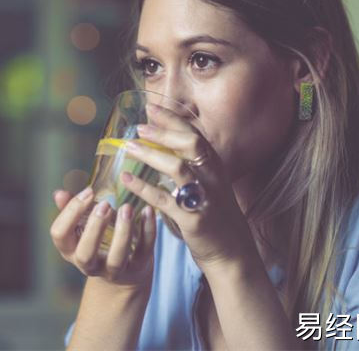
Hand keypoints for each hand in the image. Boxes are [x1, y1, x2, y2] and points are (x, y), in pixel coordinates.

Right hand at [50, 188, 155, 286]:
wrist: (125, 273)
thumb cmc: (99, 240)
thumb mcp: (83, 225)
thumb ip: (71, 209)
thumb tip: (59, 194)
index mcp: (71, 250)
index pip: (60, 235)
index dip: (70, 212)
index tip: (88, 191)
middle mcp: (89, 264)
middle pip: (85, 253)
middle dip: (94, 228)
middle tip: (106, 204)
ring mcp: (114, 270)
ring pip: (116, 258)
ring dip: (122, 232)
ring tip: (127, 207)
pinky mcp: (137, 268)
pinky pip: (143, 251)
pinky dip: (147, 231)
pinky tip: (148, 211)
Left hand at [120, 104, 257, 271]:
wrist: (231, 252)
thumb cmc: (214, 214)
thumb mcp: (209, 183)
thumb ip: (191, 163)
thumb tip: (162, 141)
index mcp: (215, 166)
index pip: (195, 133)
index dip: (173, 118)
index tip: (152, 107)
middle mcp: (213, 178)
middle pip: (191, 144)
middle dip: (164, 132)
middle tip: (140, 127)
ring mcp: (205, 198)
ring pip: (178, 168)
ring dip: (151, 155)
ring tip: (129, 148)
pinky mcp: (193, 219)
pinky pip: (165, 200)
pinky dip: (144, 188)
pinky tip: (127, 180)